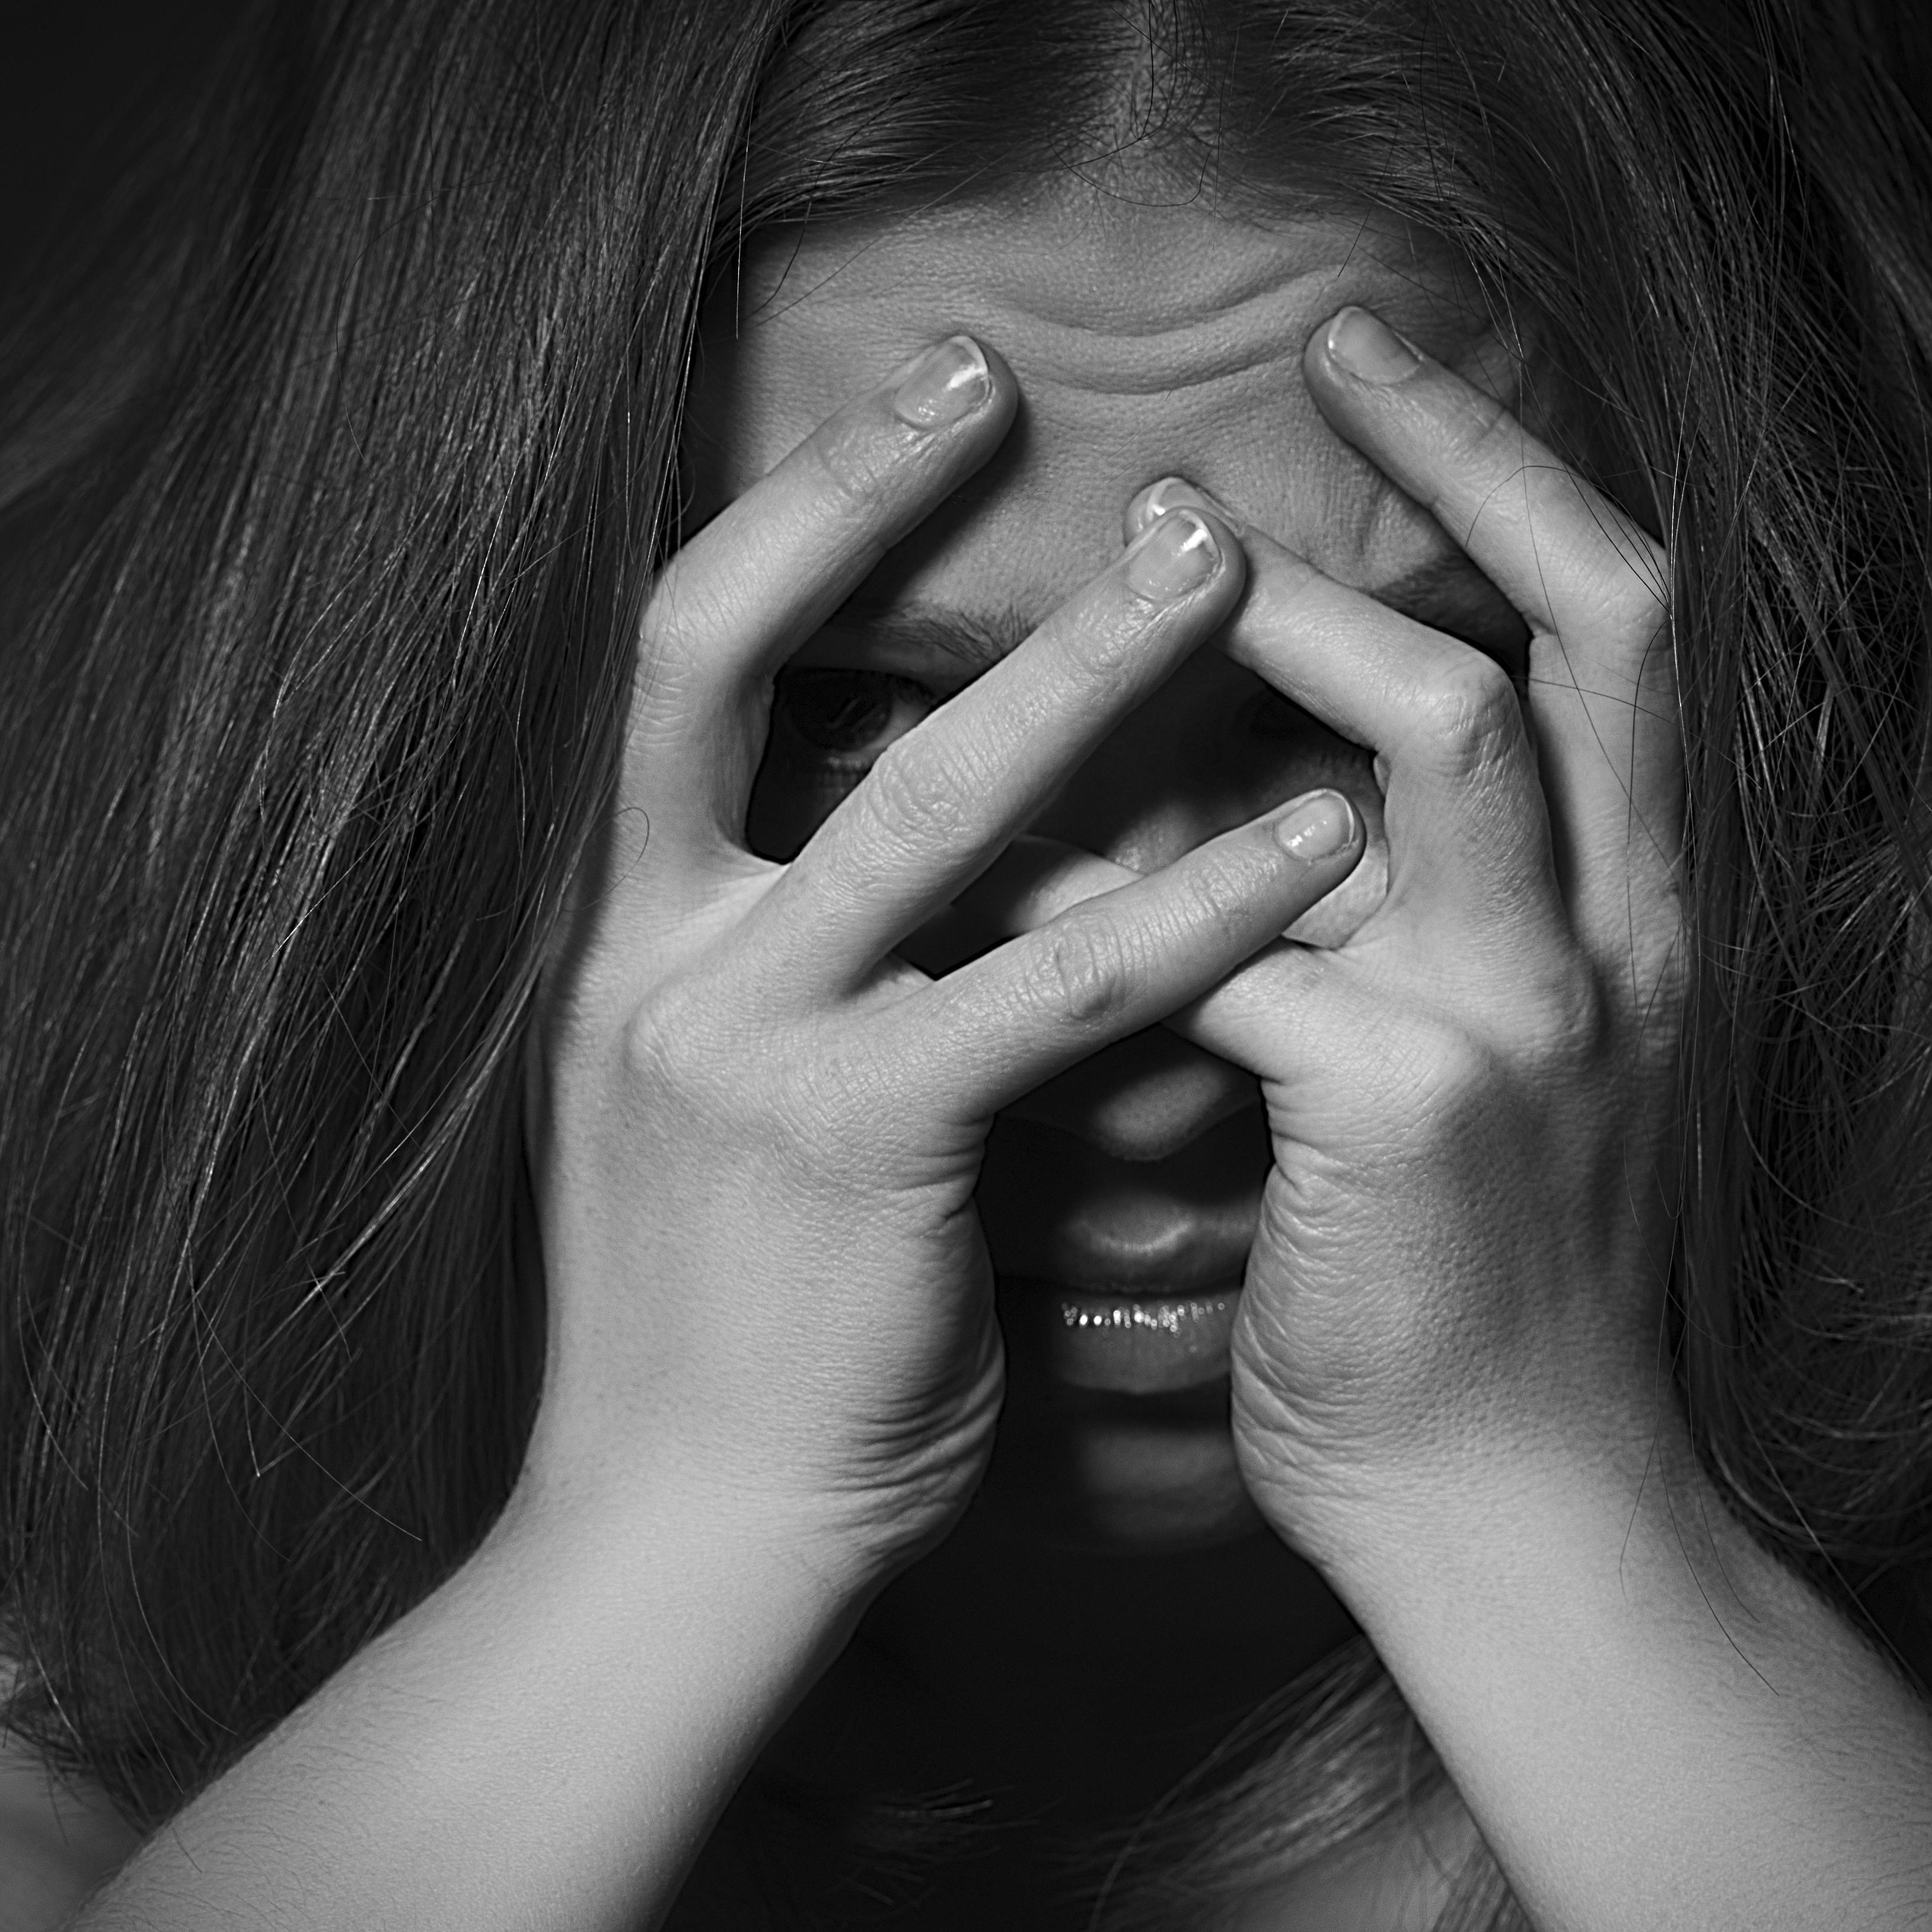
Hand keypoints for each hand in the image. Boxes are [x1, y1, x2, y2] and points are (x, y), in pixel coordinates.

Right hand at [521, 335, 1367, 1591]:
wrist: (677, 1538)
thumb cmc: (732, 1332)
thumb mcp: (722, 1107)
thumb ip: (804, 964)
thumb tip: (934, 836)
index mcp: (624, 933)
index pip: (676, 659)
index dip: (796, 509)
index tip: (930, 393)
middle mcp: (660, 956)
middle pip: (743, 666)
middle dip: (891, 513)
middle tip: (1044, 393)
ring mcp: (745, 1045)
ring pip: (921, 809)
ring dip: (1084, 674)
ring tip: (1231, 568)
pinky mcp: (855, 1151)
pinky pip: (1049, 991)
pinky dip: (1190, 907)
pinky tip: (1307, 843)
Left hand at [1151, 308, 1688, 1587]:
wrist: (1515, 1514)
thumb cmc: (1475, 1296)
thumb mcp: (1508, 1075)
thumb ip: (1427, 926)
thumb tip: (1270, 797)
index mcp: (1649, 918)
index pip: (1635, 628)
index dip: (1524, 476)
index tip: (1382, 368)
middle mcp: (1625, 939)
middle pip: (1587, 625)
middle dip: (1456, 468)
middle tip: (1304, 374)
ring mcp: (1530, 1016)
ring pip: (1440, 734)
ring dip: (1290, 643)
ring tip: (1141, 597)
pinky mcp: (1409, 1108)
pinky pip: (1244, 941)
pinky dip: (1125, 910)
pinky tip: (1023, 910)